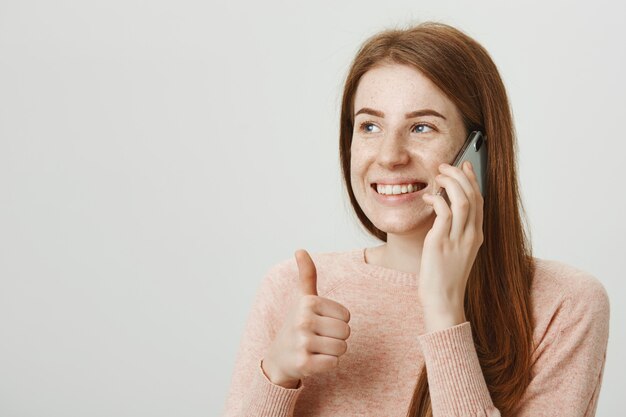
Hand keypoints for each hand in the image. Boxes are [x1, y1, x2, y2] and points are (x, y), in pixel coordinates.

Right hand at [262, 249, 351, 387]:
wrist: (279, 358)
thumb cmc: (296, 325)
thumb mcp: (302, 298)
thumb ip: (307, 275)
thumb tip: (300, 249)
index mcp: (308, 302)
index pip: (346, 316)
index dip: (337, 322)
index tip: (320, 323)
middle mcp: (303, 320)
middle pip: (346, 332)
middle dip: (336, 338)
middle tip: (318, 338)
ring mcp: (302, 342)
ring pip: (342, 348)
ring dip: (332, 352)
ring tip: (316, 349)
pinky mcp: (303, 364)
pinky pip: (334, 363)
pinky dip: (327, 365)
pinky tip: (313, 360)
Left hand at [419, 161, 483, 332]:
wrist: (443, 301)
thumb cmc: (445, 278)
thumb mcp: (456, 251)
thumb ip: (454, 231)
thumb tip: (444, 209)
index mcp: (476, 236)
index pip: (479, 200)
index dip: (472, 180)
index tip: (463, 166)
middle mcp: (471, 235)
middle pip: (473, 196)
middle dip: (460, 176)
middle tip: (445, 166)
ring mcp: (458, 239)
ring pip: (463, 201)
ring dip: (451, 183)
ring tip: (438, 176)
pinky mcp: (440, 243)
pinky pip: (444, 213)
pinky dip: (437, 200)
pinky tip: (428, 198)